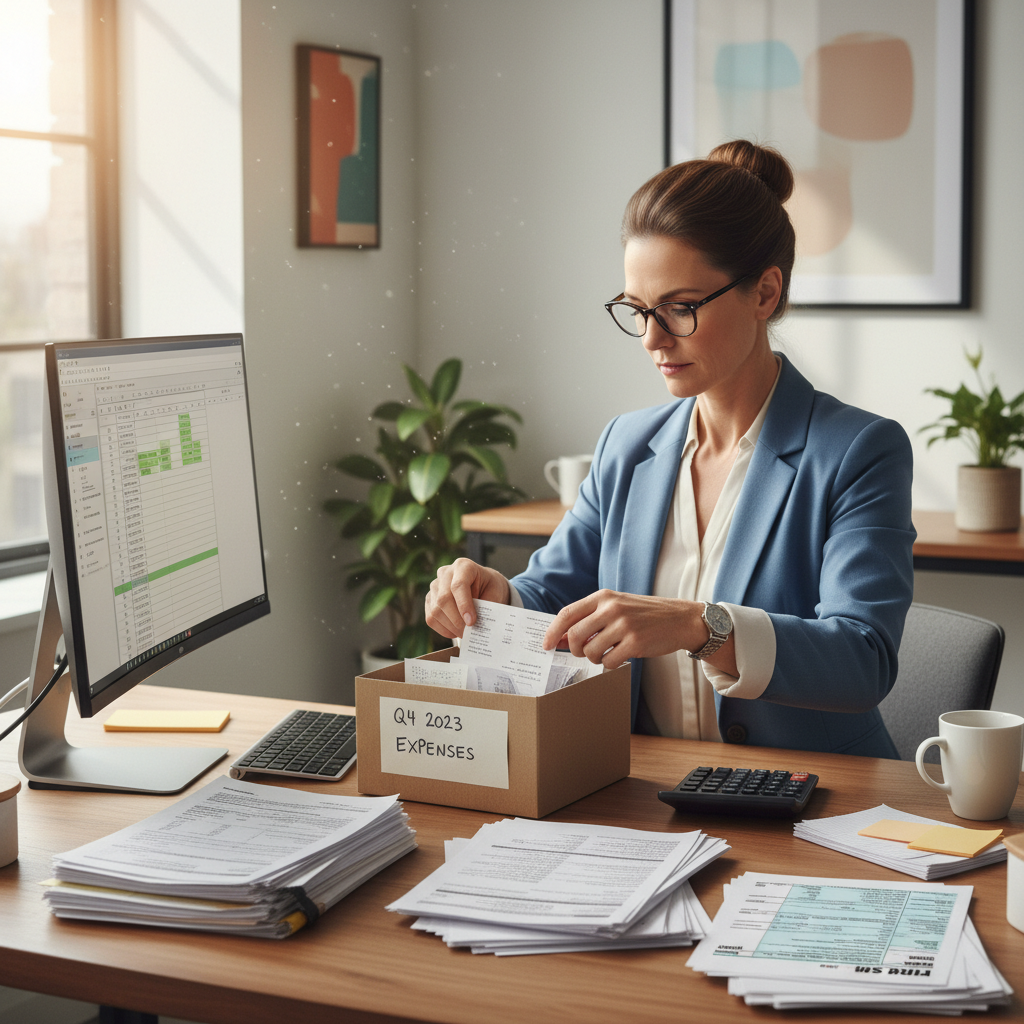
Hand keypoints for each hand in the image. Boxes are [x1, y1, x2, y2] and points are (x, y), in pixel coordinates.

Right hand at [425, 558, 510, 639]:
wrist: (482, 585)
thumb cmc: (489, 587)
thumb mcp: (495, 592)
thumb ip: (488, 606)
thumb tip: (479, 625)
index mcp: (463, 566)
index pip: (458, 585)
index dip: (464, 605)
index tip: (471, 622)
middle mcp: (445, 573)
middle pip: (444, 599)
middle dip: (457, 620)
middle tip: (469, 632)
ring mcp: (435, 586)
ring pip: (436, 610)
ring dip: (451, 627)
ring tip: (465, 633)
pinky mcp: (430, 599)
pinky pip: (431, 618)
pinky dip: (444, 629)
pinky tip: (456, 632)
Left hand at [542, 590, 707, 668]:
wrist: (679, 619)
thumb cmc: (644, 614)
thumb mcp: (616, 606)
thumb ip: (591, 618)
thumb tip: (563, 639)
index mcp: (603, 596)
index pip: (567, 614)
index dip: (553, 631)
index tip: (546, 645)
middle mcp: (611, 608)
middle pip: (575, 635)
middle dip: (575, 650)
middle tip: (584, 652)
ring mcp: (624, 625)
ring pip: (590, 651)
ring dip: (594, 658)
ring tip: (606, 653)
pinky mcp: (635, 642)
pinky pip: (608, 661)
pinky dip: (609, 664)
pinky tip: (619, 657)